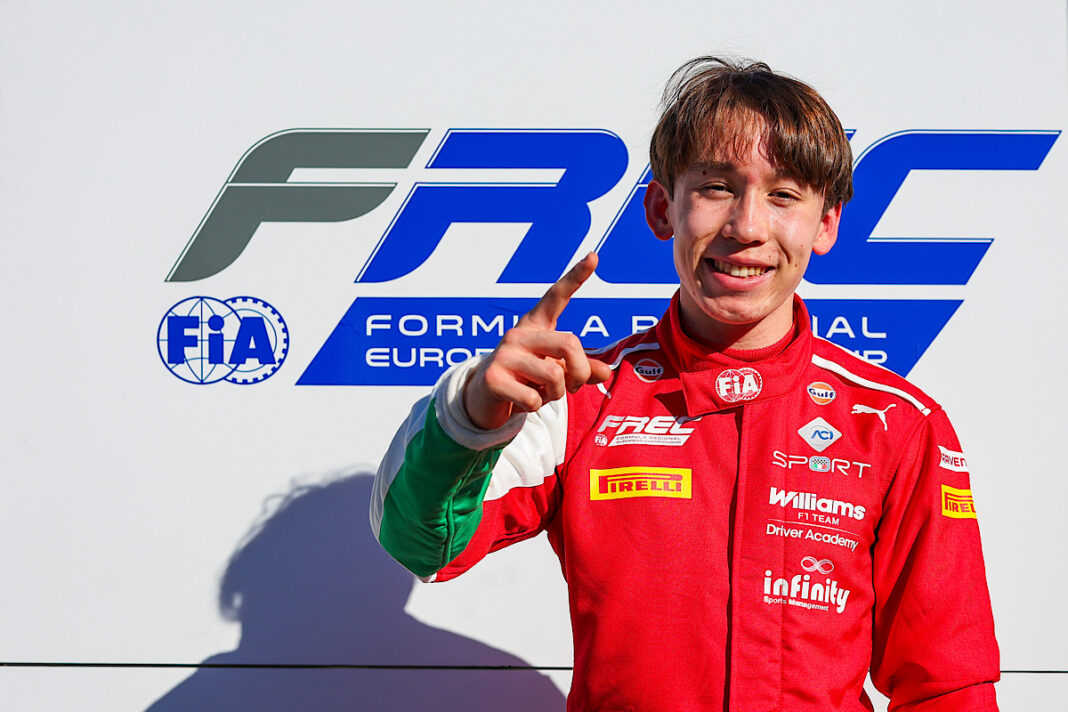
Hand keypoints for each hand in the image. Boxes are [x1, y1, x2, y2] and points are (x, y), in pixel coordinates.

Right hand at [463, 253, 612, 429]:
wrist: (483, 399)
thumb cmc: (525, 379)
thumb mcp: (554, 371)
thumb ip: (580, 370)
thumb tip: (605, 373)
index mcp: (535, 326)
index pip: (556, 296)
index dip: (576, 277)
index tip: (594, 256)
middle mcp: (518, 334)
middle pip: (569, 344)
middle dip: (580, 372)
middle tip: (574, 387)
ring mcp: (503, 354)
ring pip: (554, 376)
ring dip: (555, 395)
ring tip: (540, 393)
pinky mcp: (493, 378)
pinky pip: (534, 398)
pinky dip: (535, 406)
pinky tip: (521, 401)